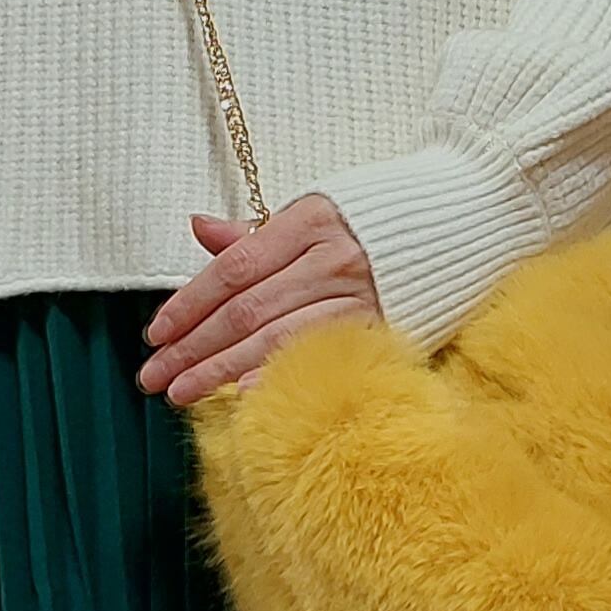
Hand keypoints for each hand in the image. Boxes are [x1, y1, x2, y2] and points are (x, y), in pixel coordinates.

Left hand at [139, 193, 383, 404]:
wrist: (456, 226)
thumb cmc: (371, 225)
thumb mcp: (311, 217)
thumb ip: (253, 235)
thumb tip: (198, 227)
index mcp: (307, 221)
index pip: (233, 269)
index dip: (189, 304)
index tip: (155, 335)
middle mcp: (330, 257)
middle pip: (246, 309)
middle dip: (193, 346)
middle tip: (154, 377)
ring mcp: (357, 294)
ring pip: (274, 336)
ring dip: (221, 369)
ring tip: (181, 392)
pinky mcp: (379, 326)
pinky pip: (317, 353)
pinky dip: (277, 373)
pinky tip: (243, 393)